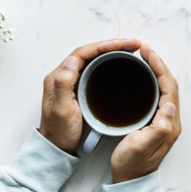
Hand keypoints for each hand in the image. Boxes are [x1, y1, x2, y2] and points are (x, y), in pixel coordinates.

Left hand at [39, 38, 142, 152]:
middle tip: (133, 44)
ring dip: (112, 52)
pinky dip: (109, 63)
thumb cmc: (59, 132)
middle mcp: (64, 75)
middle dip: (112, 45)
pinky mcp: (79, 88)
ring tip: (130, 50)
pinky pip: (95, 69)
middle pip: (90, 52)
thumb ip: (64, 84)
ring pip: (93, 59)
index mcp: (58, 77)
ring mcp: (72, 81)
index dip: (104, 45)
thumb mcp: (61, 109)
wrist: (57, 147)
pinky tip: (120, 64)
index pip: (83, 52)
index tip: (124, 44)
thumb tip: (72, 59)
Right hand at [110, 44, 180, 182]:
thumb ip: (159, 128)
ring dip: (156, 71)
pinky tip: (141, 77)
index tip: (147, 53)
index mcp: (169, 124)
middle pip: (169, 84)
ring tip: (144, 57)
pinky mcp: (156, 122)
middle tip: (144, 49)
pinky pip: (157, 95)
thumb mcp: (142, 147)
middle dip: (158, 64)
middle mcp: (171, 120)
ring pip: (164, 88)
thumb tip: (170, 105)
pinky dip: (151, 81)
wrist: (130, 182)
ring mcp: (164, 121)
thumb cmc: (132, 165)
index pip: (169, 88)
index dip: (159, 68)